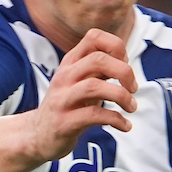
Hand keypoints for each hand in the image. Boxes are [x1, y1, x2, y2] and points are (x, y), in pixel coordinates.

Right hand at [25, 29, 134, 161]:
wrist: (39, 135)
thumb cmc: (67, 105)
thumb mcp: (80, 81)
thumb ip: (99, 69)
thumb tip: (125, 59)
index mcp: (71, 62)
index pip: (94, 37)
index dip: (116, 46)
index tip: (126, 63)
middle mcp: (65, 77)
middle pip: (98, 60)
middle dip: (124, 71)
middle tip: (133, 88)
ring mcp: (62, 99)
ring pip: (94, 86)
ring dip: (121, 96)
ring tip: (131, 106)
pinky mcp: (64, 122)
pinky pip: (93, 115)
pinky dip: (116, 119)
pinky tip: (125, 125)